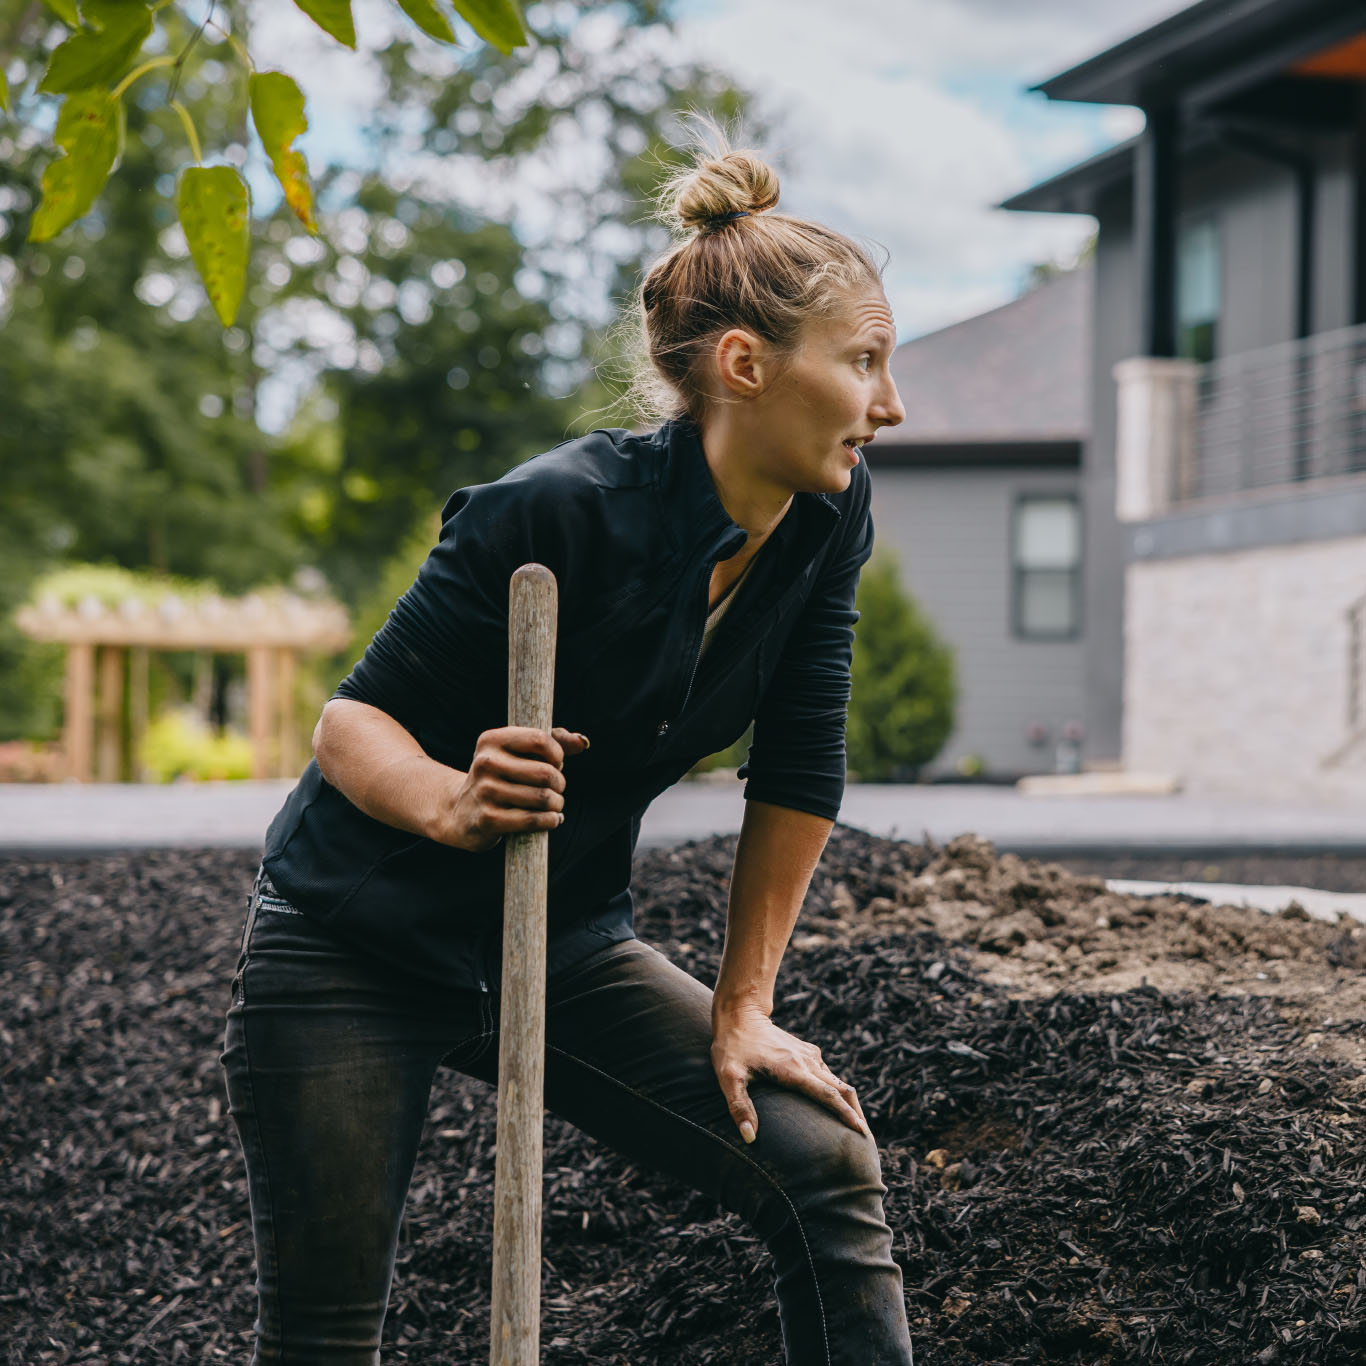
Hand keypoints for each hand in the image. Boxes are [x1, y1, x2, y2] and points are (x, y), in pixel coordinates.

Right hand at [434, 725, 588, 851]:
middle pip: (545, 772)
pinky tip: (552, 819)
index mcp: (491, 740)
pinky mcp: (488, 819)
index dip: (557, 754)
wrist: (461, 811)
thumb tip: (582, 743)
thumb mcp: (519, 752)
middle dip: (559, 783)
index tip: (555, 763)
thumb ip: (555, 740)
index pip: (540, 739)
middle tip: (556, 788)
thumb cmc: (502, 776)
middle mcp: (485, 763)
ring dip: (557, 804)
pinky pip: (533, 820)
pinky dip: (550, 821)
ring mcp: (485, 791)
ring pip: (542, 798)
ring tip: (555, 804)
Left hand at [710, 1004, 869, 1144]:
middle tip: (866, 1138)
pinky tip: (836, 1104)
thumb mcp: (728, 1077)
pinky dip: (838, 1091)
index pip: (828, 1095)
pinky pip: (828, 1074)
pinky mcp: (806, 1051)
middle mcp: (807, 1061)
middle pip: (842, 1089)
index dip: (845, 1115)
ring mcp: (808, 1055)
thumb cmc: (731, 1047)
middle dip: (856, 1113)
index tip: (861, 1131)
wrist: (740, 1013)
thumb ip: (739, 1107)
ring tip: (856, 1125)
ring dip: (848, 1102)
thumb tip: (749, 1138)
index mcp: (793, 1070)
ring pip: (838, 1081)